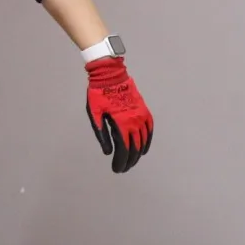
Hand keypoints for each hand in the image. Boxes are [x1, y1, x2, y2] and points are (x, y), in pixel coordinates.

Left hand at [85, 58, 153, 172]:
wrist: (110, 75)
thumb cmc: (99, 94)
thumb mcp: (95, 115)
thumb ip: (102, 134)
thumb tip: (108, 153)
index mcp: (122, 123)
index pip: (124, 149)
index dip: (121, 161)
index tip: (117, 169)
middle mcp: (135, 121)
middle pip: (135, 147)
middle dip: (129, 161)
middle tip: (123, 168)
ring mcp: (141, 116)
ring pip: (143, 140)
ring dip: (138, 154)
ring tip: (131, 162)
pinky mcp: (144, 111)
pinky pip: (149, 129)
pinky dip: (147, 141)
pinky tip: (143, 149)